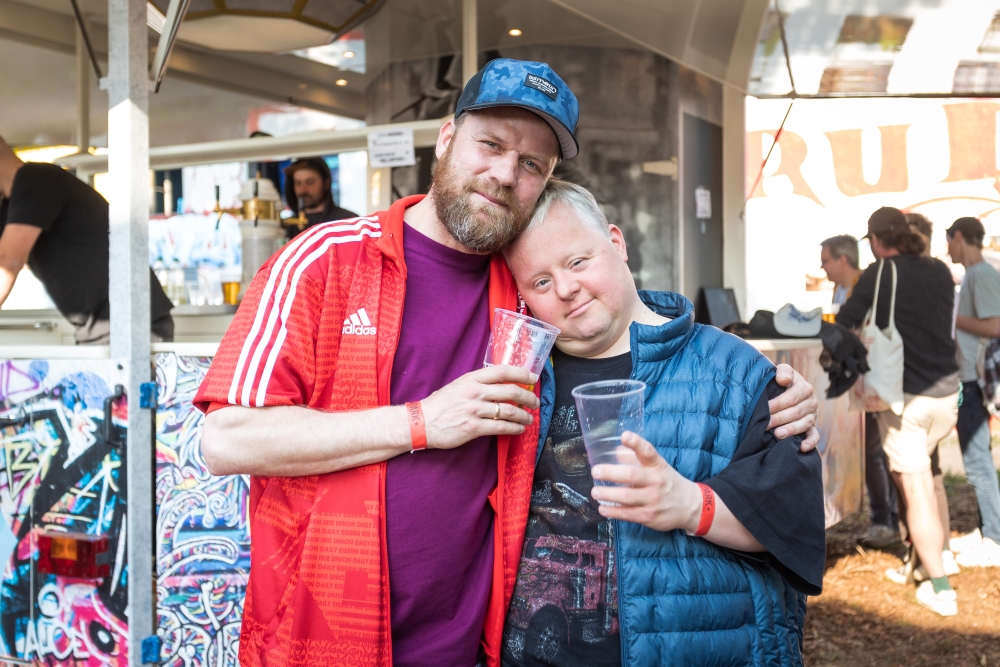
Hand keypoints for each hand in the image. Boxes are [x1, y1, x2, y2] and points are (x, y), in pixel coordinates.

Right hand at [420, 365, 538, 449]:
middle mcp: (475, 392)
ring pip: (510, 411)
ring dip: (524, 416)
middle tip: (535, 402)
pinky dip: (514, 429)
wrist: (421, 422)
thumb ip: (478, 384)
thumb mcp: (459, 385)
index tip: (533, 378)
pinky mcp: (474, 428)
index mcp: (472, 379)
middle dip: (529, 398)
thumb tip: (501, 385)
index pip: (503, 371)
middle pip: (512, 392)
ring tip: (529, 419)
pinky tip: (519, 430)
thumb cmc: (440, 404)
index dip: (522, 374)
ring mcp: (475, 410)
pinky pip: (501, 427)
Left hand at [590, 431, 701, 532]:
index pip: (647, 451)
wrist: (689, 506)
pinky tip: (602, 508)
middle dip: (610, 473)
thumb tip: (616, 450)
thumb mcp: (657, 467)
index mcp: (657, 465)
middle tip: (596, 471)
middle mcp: (656, 481)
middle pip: (631, 475)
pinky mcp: (649, 516)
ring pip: (626, 497)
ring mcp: (653, 500)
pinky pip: (627, 514)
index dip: (636, 442)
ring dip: (607, 494)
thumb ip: (636, 459)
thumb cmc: (667, 482)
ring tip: (595, 492)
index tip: (625, 435)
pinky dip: (613, 511)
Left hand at [769, 364, 818, 452]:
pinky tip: (802, 448)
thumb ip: (783, 371)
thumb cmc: (780, 381)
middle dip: (779, 419)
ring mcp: (812, 416)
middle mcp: (811, 402)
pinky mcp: (812, 427)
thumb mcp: (782, 371)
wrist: (784, 390)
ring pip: (804, 424)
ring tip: (777, 435)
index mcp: (805, 387)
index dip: (778, 404)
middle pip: (796, 412)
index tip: (765, 409)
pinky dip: (810, 443)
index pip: (792, 398)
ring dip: (791, 430)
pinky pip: (814, 436)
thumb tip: (783, 380)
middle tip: (765, 425)